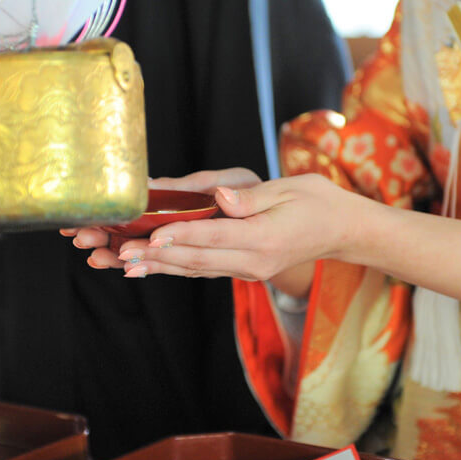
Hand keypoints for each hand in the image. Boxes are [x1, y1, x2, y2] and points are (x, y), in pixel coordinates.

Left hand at [102, 174, 364, 292]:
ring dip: (154, 266)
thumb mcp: (291, 189)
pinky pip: (201, 270)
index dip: (181, 236)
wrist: (342, 231)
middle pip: (196, 260)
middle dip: (154, 256)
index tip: (151, 235)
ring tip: (119, 263)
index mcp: (265, 237)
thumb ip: (252, 196)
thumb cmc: (318, 201)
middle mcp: (253, 260)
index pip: (215, 237)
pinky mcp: (241, 269)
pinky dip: (170, 268)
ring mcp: (247, 270)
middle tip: (119, 252)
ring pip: (193, 269)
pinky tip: (142, 267)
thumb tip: (220, 197)